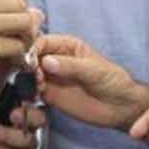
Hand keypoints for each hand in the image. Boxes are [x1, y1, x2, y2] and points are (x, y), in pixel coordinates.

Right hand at [0, 0, 38, 86]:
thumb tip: (31, 8)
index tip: (15, 10)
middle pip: (20, 2)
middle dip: (26, 17)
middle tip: (20, 31)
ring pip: (25, 21)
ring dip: (27, 34)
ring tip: (19, 43)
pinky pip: (19, 45)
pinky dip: (20, 53)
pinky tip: (12, 57)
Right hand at [33, 35, 148, 128]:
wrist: (121, 107)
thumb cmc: (113, 81)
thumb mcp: (93, 70)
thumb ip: (70, 66)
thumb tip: (47, 62)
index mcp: (67, 45)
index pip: (43, 41)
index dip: (33, 49)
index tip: (31, 60)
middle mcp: (56, 59)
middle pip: (32, 57)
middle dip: (28, 64)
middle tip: (34, 75)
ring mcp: (52, 77)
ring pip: (30, 74)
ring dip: (28, 79)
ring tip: (38, 85)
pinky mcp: (51, 95)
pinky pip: (34, 90)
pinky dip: (30, 92)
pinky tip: (37, 94)